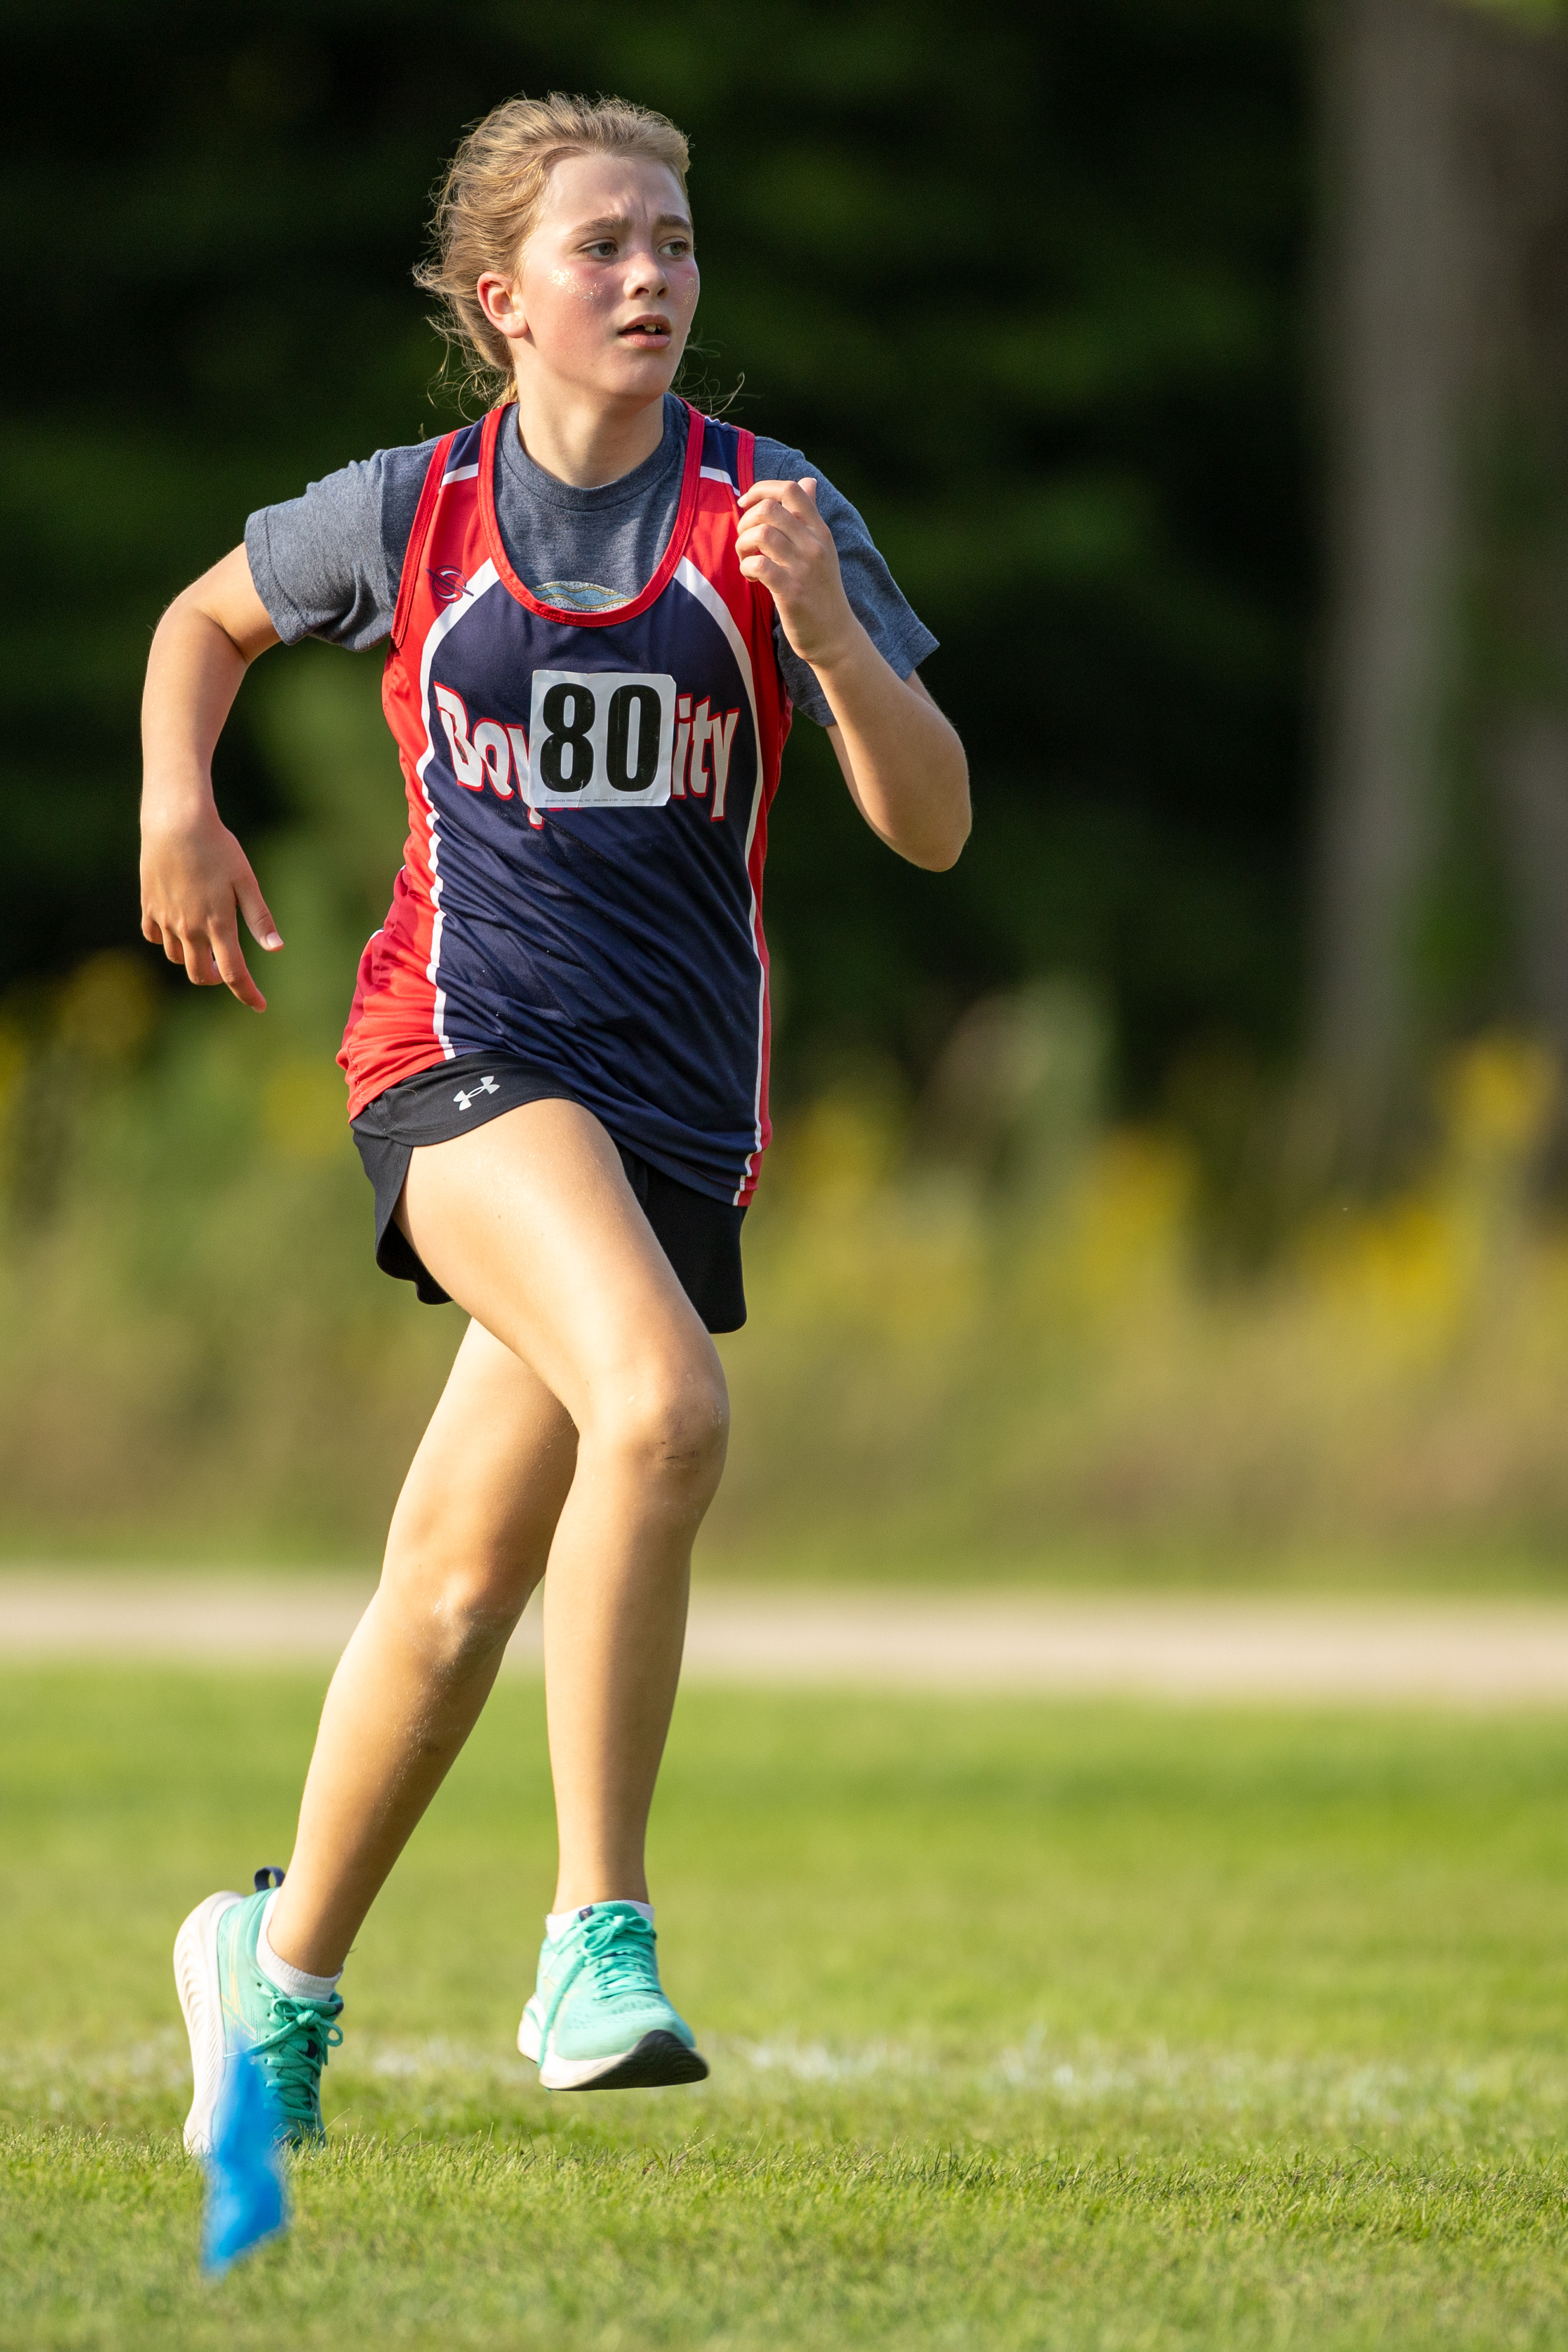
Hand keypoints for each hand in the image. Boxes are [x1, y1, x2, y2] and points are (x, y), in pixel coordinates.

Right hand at [140, 801, 280, 1010]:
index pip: (233, 973)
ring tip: (205, 941)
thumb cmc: (218, 848)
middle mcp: (189, 928)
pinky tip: (179, 926)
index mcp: (218, 924)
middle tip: (227, 964)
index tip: (260, 1005)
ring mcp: (166, 918)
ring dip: (192, 958)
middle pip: (199, 974)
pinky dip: (167, 939)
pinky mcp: (149, 906)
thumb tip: (276, 949)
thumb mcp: (246, 881)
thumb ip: (260, 918)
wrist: (175, 822)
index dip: (248, 993)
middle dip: (215, 977)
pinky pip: (155, 936)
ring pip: (176, 957)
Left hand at [735, 477, 857, 668]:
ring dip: (743, 544)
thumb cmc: (821, 591)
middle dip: (746, 520)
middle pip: (771, 509)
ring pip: (761, 534)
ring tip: (747, 560)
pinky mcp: (792, 592)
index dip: (761, 489)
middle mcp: (814, 545)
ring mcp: (804, 568)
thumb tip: (807, 481)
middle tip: (746, 542)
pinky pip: (759, 565)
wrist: (835, 637)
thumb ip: (810, 515)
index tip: (746, 505)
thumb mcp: (822, 549)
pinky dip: (747, 568)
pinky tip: (753, 578)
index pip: (792, 489)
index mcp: (820, 531)